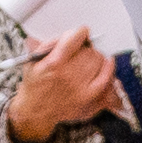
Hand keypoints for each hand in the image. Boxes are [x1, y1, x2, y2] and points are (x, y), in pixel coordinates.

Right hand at [4, 29, 122, 142]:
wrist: (35, 110)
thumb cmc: (35, 84)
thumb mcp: (33, 59)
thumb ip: (51, 44)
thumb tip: (71, 34)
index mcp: (54, 63)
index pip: (75, 38)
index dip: (81, 32)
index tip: (82, 32)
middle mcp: (68, 75)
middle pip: (88, 50)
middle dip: (86, 47)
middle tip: (82, 49)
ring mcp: (79, 87)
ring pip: (98, 61)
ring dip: (96, 56)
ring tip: (89, 58)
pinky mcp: (88, 97)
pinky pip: (105, 78)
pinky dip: (108, 68)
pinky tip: (107, 62)